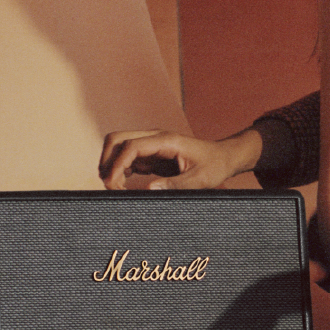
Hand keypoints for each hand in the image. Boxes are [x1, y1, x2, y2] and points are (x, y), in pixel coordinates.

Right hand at [99, 129, 259, 189]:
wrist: (223, 158)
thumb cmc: (214, 166)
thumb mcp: (199, 180)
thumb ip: (175, 185)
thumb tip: (148, 190)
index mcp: (166, 140)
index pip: (131, 145)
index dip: (116, 164)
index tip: (112, 183)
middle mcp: (154, 138)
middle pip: (116, 139)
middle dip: (106, 160)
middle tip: (110, 185)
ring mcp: (151, 145)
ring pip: (118, 148)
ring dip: (110, 165)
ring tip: (116, 189)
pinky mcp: (150, 155)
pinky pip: (126, 159)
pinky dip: (119, 170)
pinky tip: (123, 186)